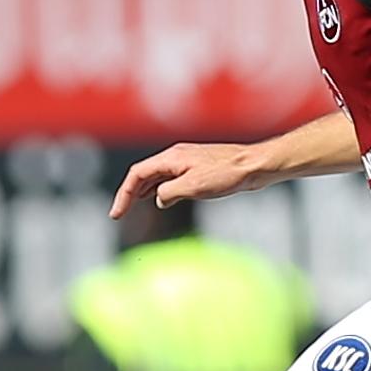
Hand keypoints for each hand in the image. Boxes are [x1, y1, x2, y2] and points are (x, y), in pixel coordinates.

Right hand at [112, 142, 266, 216]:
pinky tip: (161, 199)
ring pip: (157, 176)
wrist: (254, 165)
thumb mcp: (193, 187)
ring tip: (132, 206)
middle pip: (143, 174)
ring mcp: (187, 161)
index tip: (116, 213)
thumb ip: (168, 194)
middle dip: (129, 194)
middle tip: (120, 213)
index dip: (123, 194)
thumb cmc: (227, 174)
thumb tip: (159, 199)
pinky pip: (170, 178)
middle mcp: (176, 156)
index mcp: (171, 158)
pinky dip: (159, 189)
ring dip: (142, 191)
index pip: (137, 174)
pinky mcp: (198, 168)